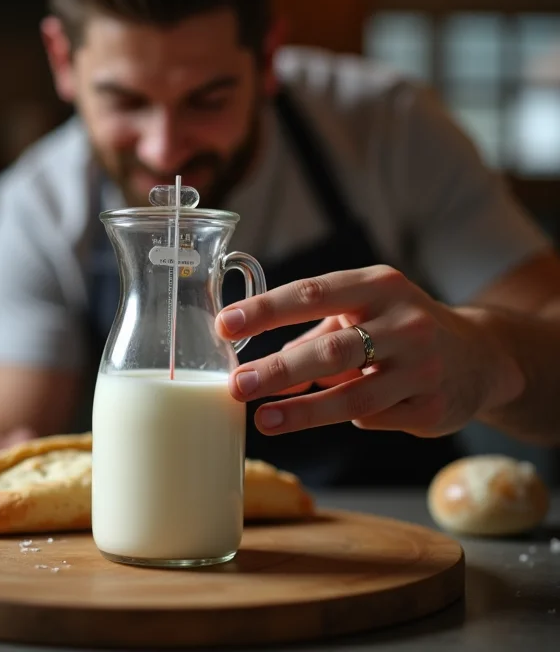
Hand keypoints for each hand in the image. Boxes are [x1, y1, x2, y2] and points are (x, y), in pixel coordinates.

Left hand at [215, 265, 523, 438]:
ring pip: (353, 395)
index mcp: (377, 286)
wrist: (480, 354)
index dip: (265, 310)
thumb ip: (313, 334)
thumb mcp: (362, 311)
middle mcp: (404, 321)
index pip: (311, 292)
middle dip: (279, 369)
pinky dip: (347, 418)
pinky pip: (375, 418)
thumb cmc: (401, 326)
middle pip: (331, 349)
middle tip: (237, 385)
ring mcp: (423, 366)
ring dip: (303, 411)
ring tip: (264, 419)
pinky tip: (332, 413)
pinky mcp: (433, 406)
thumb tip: (261, 364)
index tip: (225, 325)